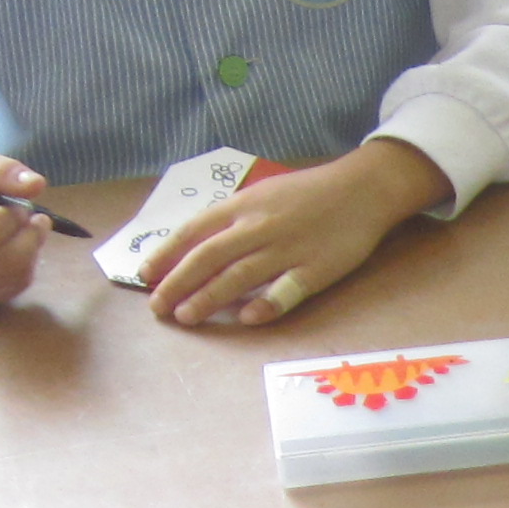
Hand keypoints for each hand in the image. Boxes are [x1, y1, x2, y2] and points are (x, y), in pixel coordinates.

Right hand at [0, 148, 51, 309]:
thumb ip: (1, 170)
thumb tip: (36, 184)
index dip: (15, 212)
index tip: (14, 203)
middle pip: (11, 257)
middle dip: (30, 233)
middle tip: (28, 218)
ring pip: (18, 273)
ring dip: (32, 248)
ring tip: (22, 231)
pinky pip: (16, 286)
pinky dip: (26, 265)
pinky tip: (14, 249)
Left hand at [146, 138, 449, 326]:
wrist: (362, 188)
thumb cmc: (309, 193)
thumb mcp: (263, 194)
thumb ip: (233, 219)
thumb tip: (197, 246)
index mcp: (242, 206)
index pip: (193, 232)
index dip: (166, 255)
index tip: (145, 277)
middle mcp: (258, 227)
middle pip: (207, 257)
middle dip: (177, 284)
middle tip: (158, 308)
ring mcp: (287, 249)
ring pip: (239, 275)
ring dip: (208, 298)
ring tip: (186, 317)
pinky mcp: (316, 269)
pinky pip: (288, 289)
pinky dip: (267, 304)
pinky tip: (248, 319)